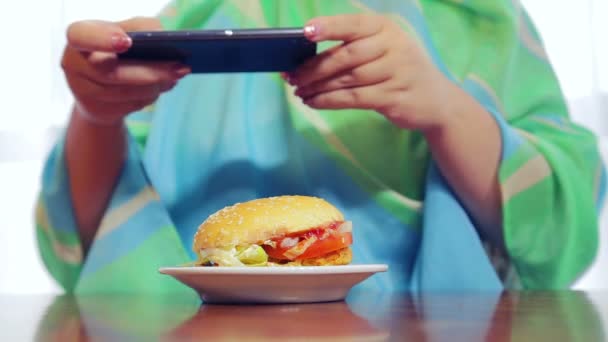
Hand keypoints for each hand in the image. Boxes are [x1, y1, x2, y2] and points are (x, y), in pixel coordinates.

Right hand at [61, 17, 190, 125]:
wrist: (101, 88)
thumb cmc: (119, 52)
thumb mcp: (128, 33)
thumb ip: (144, 29)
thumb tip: (166, 39)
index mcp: (79, 36)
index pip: (82, 36)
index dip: (104, 39)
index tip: (127, 43)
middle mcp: (73, 63)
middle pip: (113, 71)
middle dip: (150, 71)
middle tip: (180, 68)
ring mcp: (81, 90)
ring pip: (125, 92)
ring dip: (154, 86)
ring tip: (173, 78)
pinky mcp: (96, 110)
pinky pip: (129, 105)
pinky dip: (148, 97)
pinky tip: (157, 90)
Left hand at [289, 14, 453, 132]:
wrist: (437, 100)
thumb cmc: (398, 69)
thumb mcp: (383, 48)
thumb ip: (352, 47)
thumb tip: (305, 56)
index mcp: (386, 28)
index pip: (353, 24)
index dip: (329, 27)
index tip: (305, 31)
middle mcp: (394, 46)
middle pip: (346, 56)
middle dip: (314, 67)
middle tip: (291, 77)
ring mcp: (396, 72)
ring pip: (347, 79)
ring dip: (318, 87)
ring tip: (299, 92)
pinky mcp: (394, 97)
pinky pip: (354, 98)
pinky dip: (330, 101)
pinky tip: (314, 102)